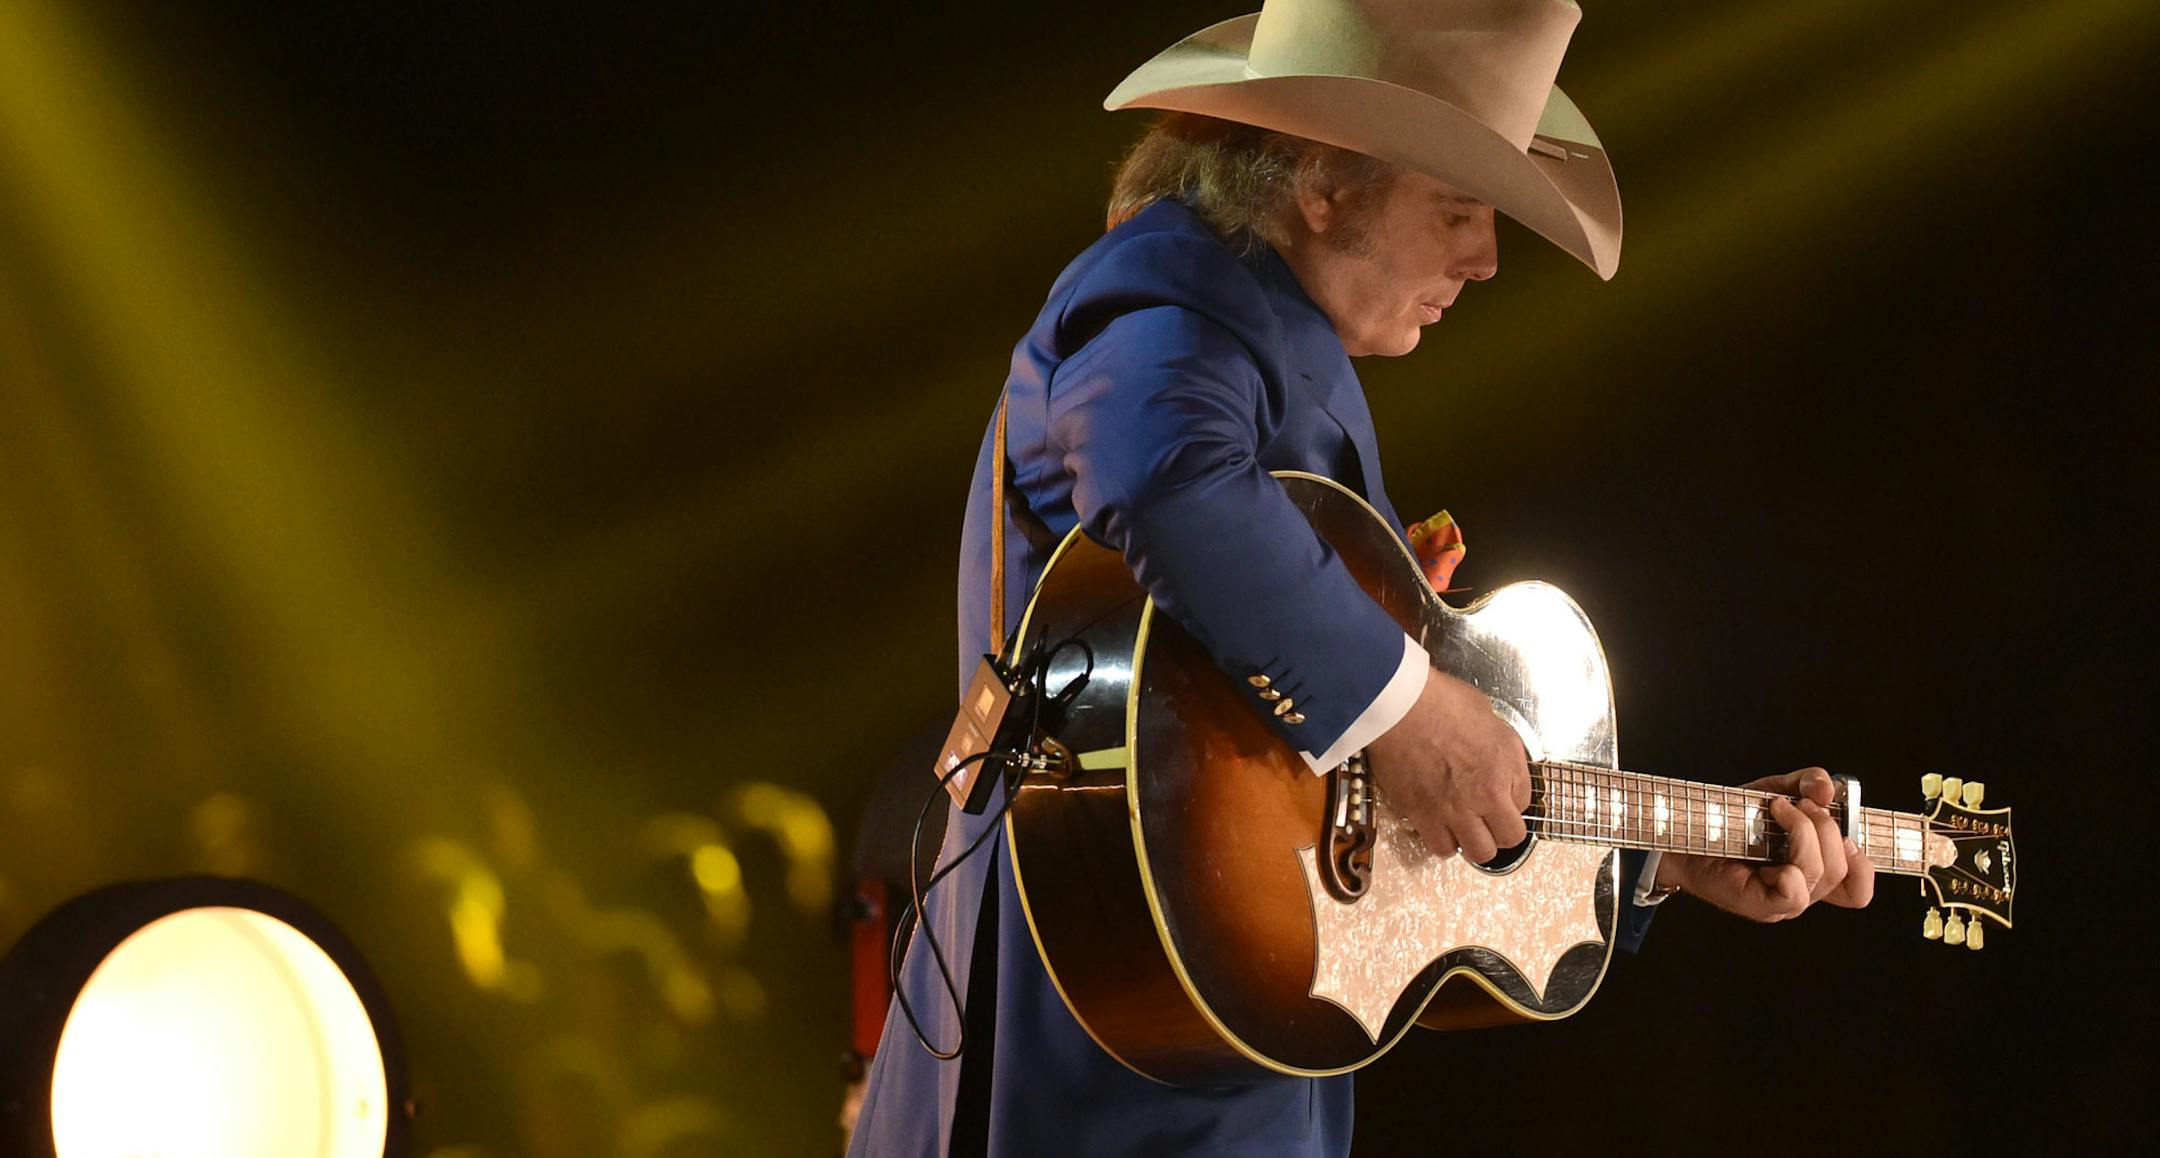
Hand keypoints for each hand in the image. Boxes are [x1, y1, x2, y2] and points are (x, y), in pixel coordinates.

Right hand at [1364, 669, 1529, 863]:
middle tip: (1487, 817)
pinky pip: (1442, 848)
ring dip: (1474, 840)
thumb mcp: (1487, 714)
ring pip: (1480, 851)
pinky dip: (1444, 842)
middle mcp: (1486, 794)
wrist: (1399, 705)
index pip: (1525, 801)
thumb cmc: (1440, 699)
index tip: (1498, 792)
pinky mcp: (1423, 816)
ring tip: (1463, 826)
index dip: (1511, 798)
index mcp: (1506, 764)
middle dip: (1501, 828)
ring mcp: (1455, 809)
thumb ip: (1498, 744)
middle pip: (1510, 836)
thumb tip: (1494, 757)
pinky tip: (1439, 826)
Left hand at [1655, 767, 1876, 920]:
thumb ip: (1808, 784)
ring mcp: (1782, 901)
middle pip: (1842, 869)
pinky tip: (1770, 840)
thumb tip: (1827, 788)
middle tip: (1798, 803)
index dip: (1863, 864)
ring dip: (1805, 832)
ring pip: (1819, 874)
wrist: (1687, 827)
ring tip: (1778, 809)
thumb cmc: (1732, 816)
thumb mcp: (1777, 790)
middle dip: (1826, 826)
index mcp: (1814, 870)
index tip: (1845, 831)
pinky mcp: (1759, 904)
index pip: (1857, 888)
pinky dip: (1790, 866)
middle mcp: (1803, 889)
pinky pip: (1794, 895)